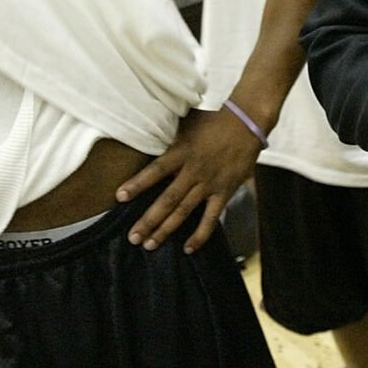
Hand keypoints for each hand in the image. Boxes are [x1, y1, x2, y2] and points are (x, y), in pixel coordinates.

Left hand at [116, 106, 263, 253]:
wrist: (247, 122)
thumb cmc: (215, 119)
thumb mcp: (188, 122)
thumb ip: (170, 135)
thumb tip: (148, 133)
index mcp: (182, 151)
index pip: (156, 170)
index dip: (138, 184)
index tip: (120, 197)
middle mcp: (194, 171)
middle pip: (167, 199)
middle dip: (148, 220)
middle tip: (133, 237)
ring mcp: (209, 184)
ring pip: (184, 211)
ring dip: (166, 230)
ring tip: (150, 245)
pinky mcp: (224, 192)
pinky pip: (211, 218)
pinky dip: (200, 234)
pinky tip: (188, 248)